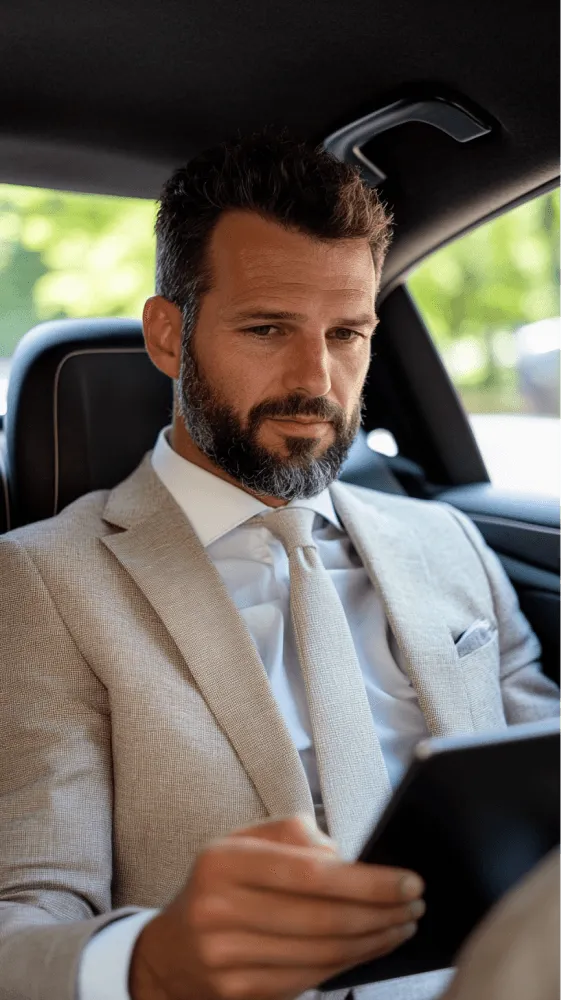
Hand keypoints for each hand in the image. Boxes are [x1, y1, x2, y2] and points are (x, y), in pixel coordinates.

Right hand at [129, 814, 425, 999]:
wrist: (168, 955)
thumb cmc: (220, 885)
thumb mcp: (243, 843)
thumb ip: (294, 836)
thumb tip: (347, 856)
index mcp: (223, 860)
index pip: (309, 872)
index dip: (366, 881)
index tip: (408, 881)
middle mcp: (219, 910)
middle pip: (321, 919)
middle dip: (380, 913)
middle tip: (415, 904)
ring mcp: (226, 959)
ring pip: (321, 955)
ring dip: (373, 941)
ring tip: (402, 924)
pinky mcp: (239, 993)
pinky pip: (310, 979)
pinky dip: (349, 964)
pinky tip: (371, 947)